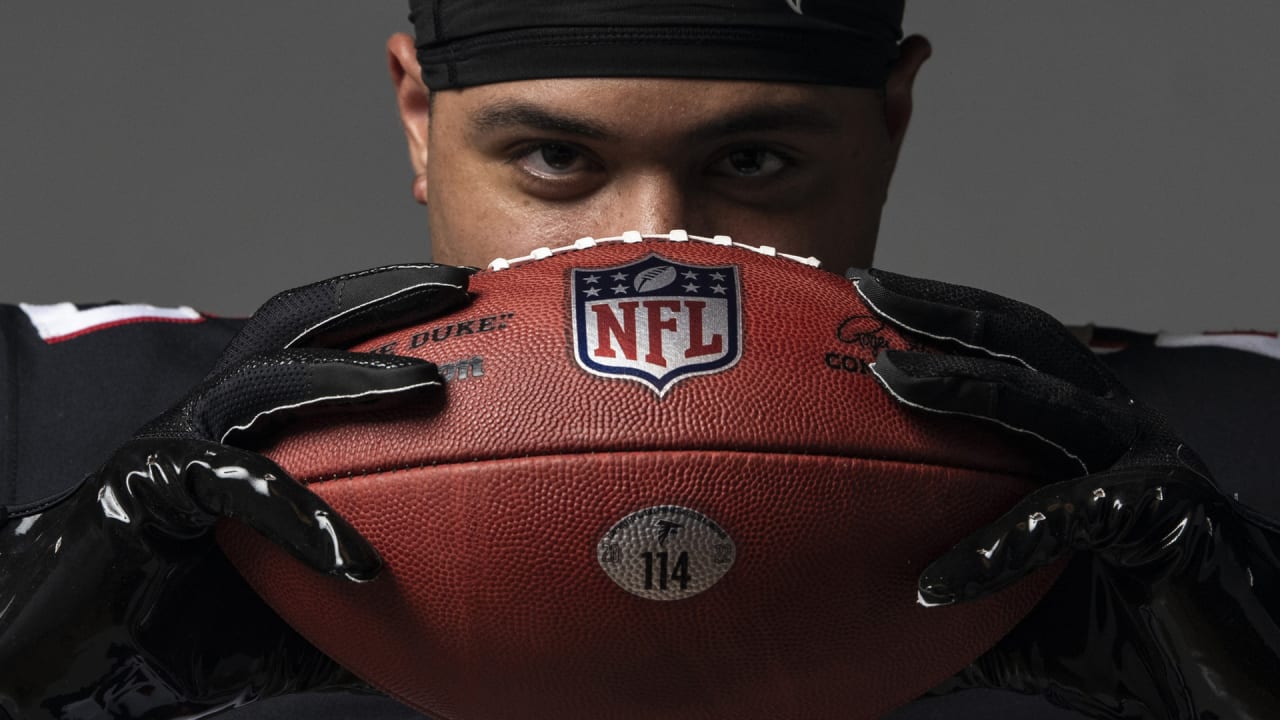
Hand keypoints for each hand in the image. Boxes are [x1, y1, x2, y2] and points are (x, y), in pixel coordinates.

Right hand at [0, 264, 470, 719]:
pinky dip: (300, 518)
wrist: (92, 655)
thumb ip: (381, 595)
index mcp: (254, 420)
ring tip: (429, 383)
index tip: (472, 295)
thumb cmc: (201, 617)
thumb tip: (471, 623)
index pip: (321, 339)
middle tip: (459, 286)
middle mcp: (216, 412)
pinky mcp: (147, 485)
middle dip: (378, 296)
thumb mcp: (313, 600)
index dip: (388, 307)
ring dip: (351, 376)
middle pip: (297, 325)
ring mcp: (179, 439)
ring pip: (267, 383)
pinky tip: (356, 560)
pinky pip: (235, 485)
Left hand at [848, 268, 1279, 719]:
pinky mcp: (1167, 514)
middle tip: (870, 292)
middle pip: (1027, 341)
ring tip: (891, 378)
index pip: (1011, 342)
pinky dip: (997, 548)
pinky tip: (936, 583)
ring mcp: (1147, 460)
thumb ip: (949, 589)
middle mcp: (1120, 423)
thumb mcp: (1015, 600)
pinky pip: (1068, 518)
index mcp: (1087, 422)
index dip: (943, 308)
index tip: (865, 289)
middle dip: (945, 310)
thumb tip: (862, 622)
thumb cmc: (1121, 625)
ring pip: (1046, 403)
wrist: (1229, 673)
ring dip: (965, 382)